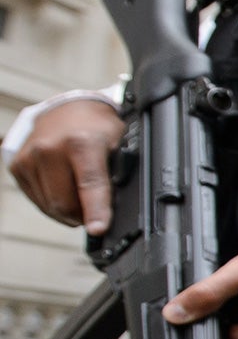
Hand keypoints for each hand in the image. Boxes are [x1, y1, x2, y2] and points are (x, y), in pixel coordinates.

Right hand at [7, 99, 125, 232]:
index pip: (89, 184)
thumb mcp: (119, 144)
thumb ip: (117, 173)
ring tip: (81, 199)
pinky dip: (52, 203)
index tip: (98, 229)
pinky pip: (37, 199)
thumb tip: (118, 205)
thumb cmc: (97, 127)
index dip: (96, 210)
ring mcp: (29, 157)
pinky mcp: (17, 164)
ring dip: (67, 212)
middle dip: (82, 215)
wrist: (69, 108)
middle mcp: (49, 148)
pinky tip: (64, 192)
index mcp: (80, 142)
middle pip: (64, 202)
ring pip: (49, 205)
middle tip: (95, 213)